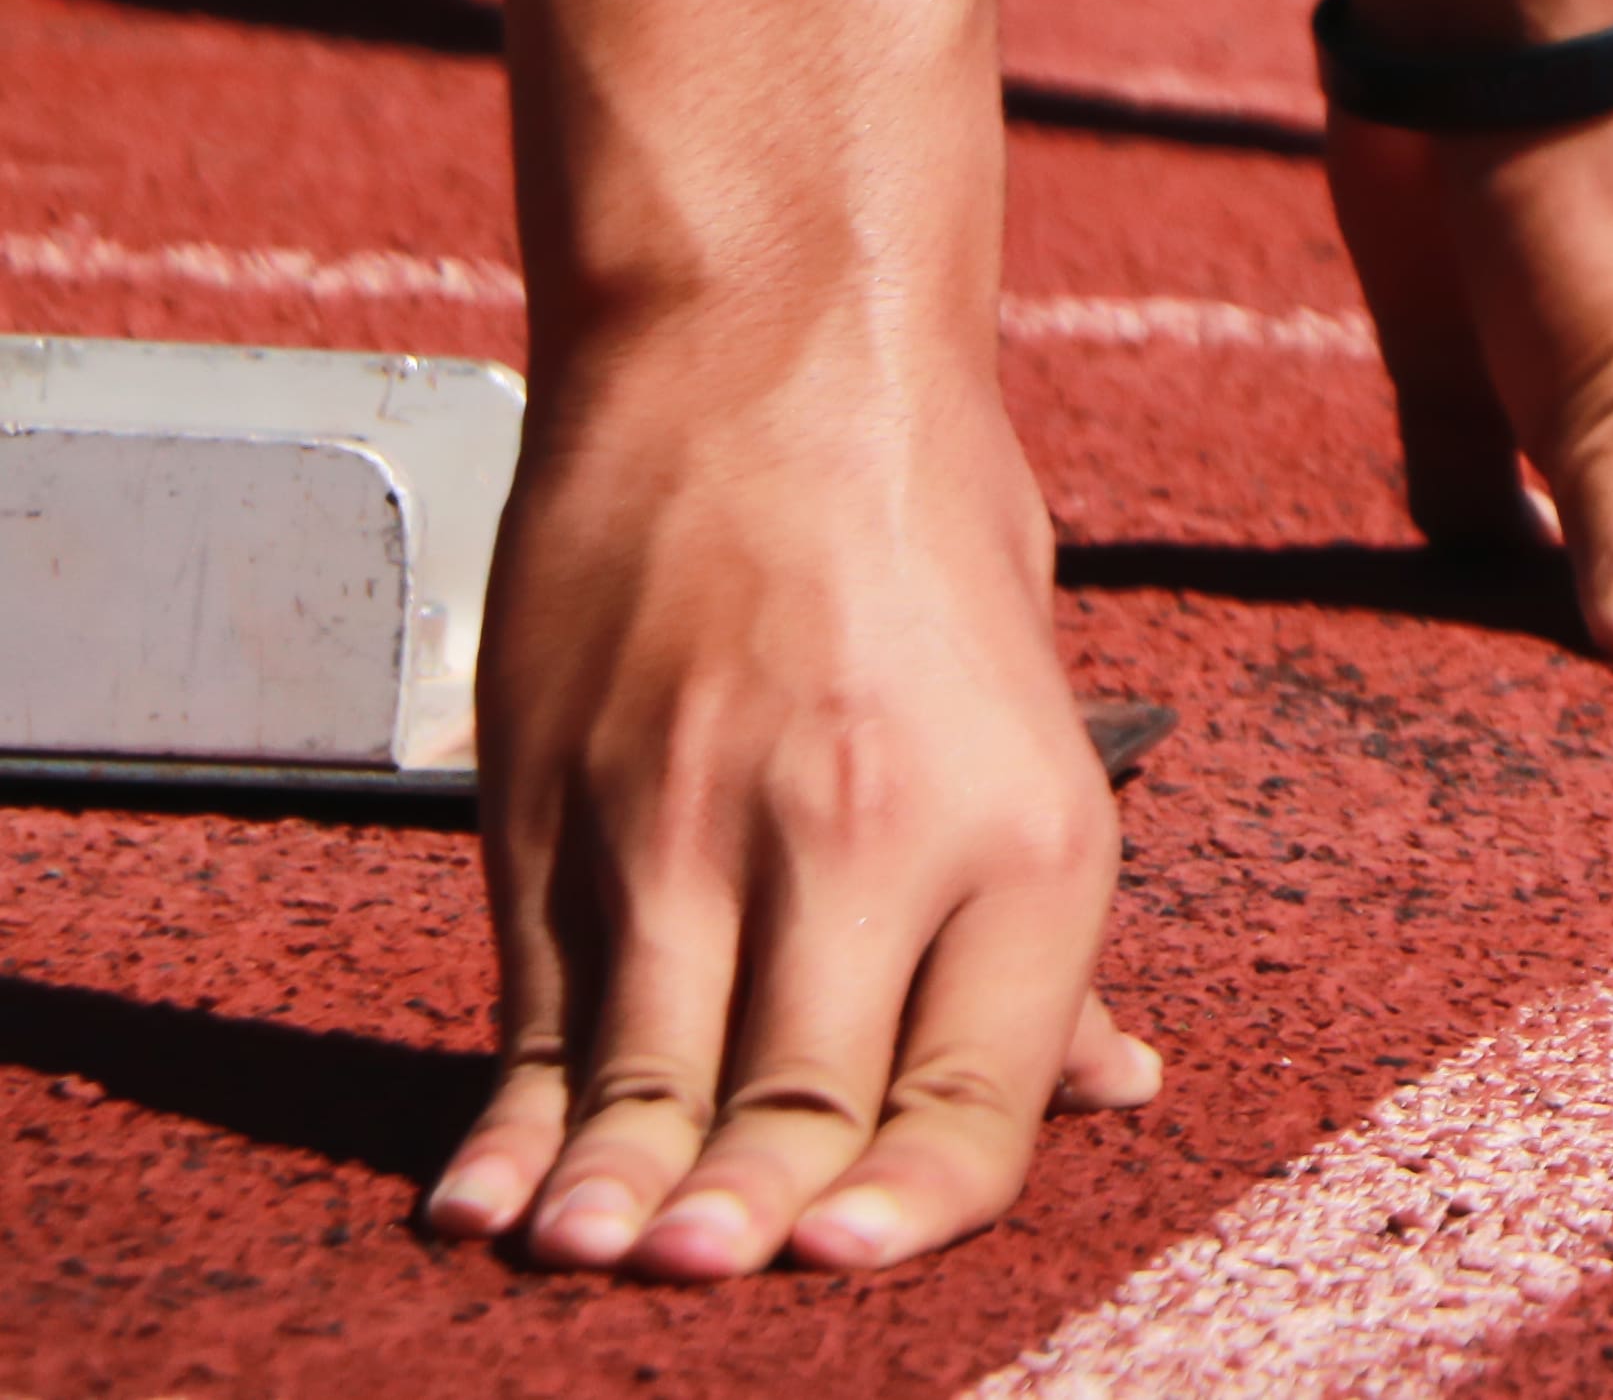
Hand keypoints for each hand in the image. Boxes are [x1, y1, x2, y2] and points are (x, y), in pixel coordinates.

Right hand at [429, 354, 1161, 1278]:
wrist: (767, 346)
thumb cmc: (931, 534)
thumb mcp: (1042, 720)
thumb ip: (1049, 931)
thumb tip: (1107, 1088)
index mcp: (1021, 836)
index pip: (973, 1097)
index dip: (906, 1212)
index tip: (836, 1262)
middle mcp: (857, 843)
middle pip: (796, 1106)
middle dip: (743, 1223)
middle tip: (700, 1282)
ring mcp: (685, 824)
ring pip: (644, 1073)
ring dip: (613, 1193)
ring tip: (594, 1262)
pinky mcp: (553, 797)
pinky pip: (538, 1001)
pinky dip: (515, 1112)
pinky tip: (489, 1194)